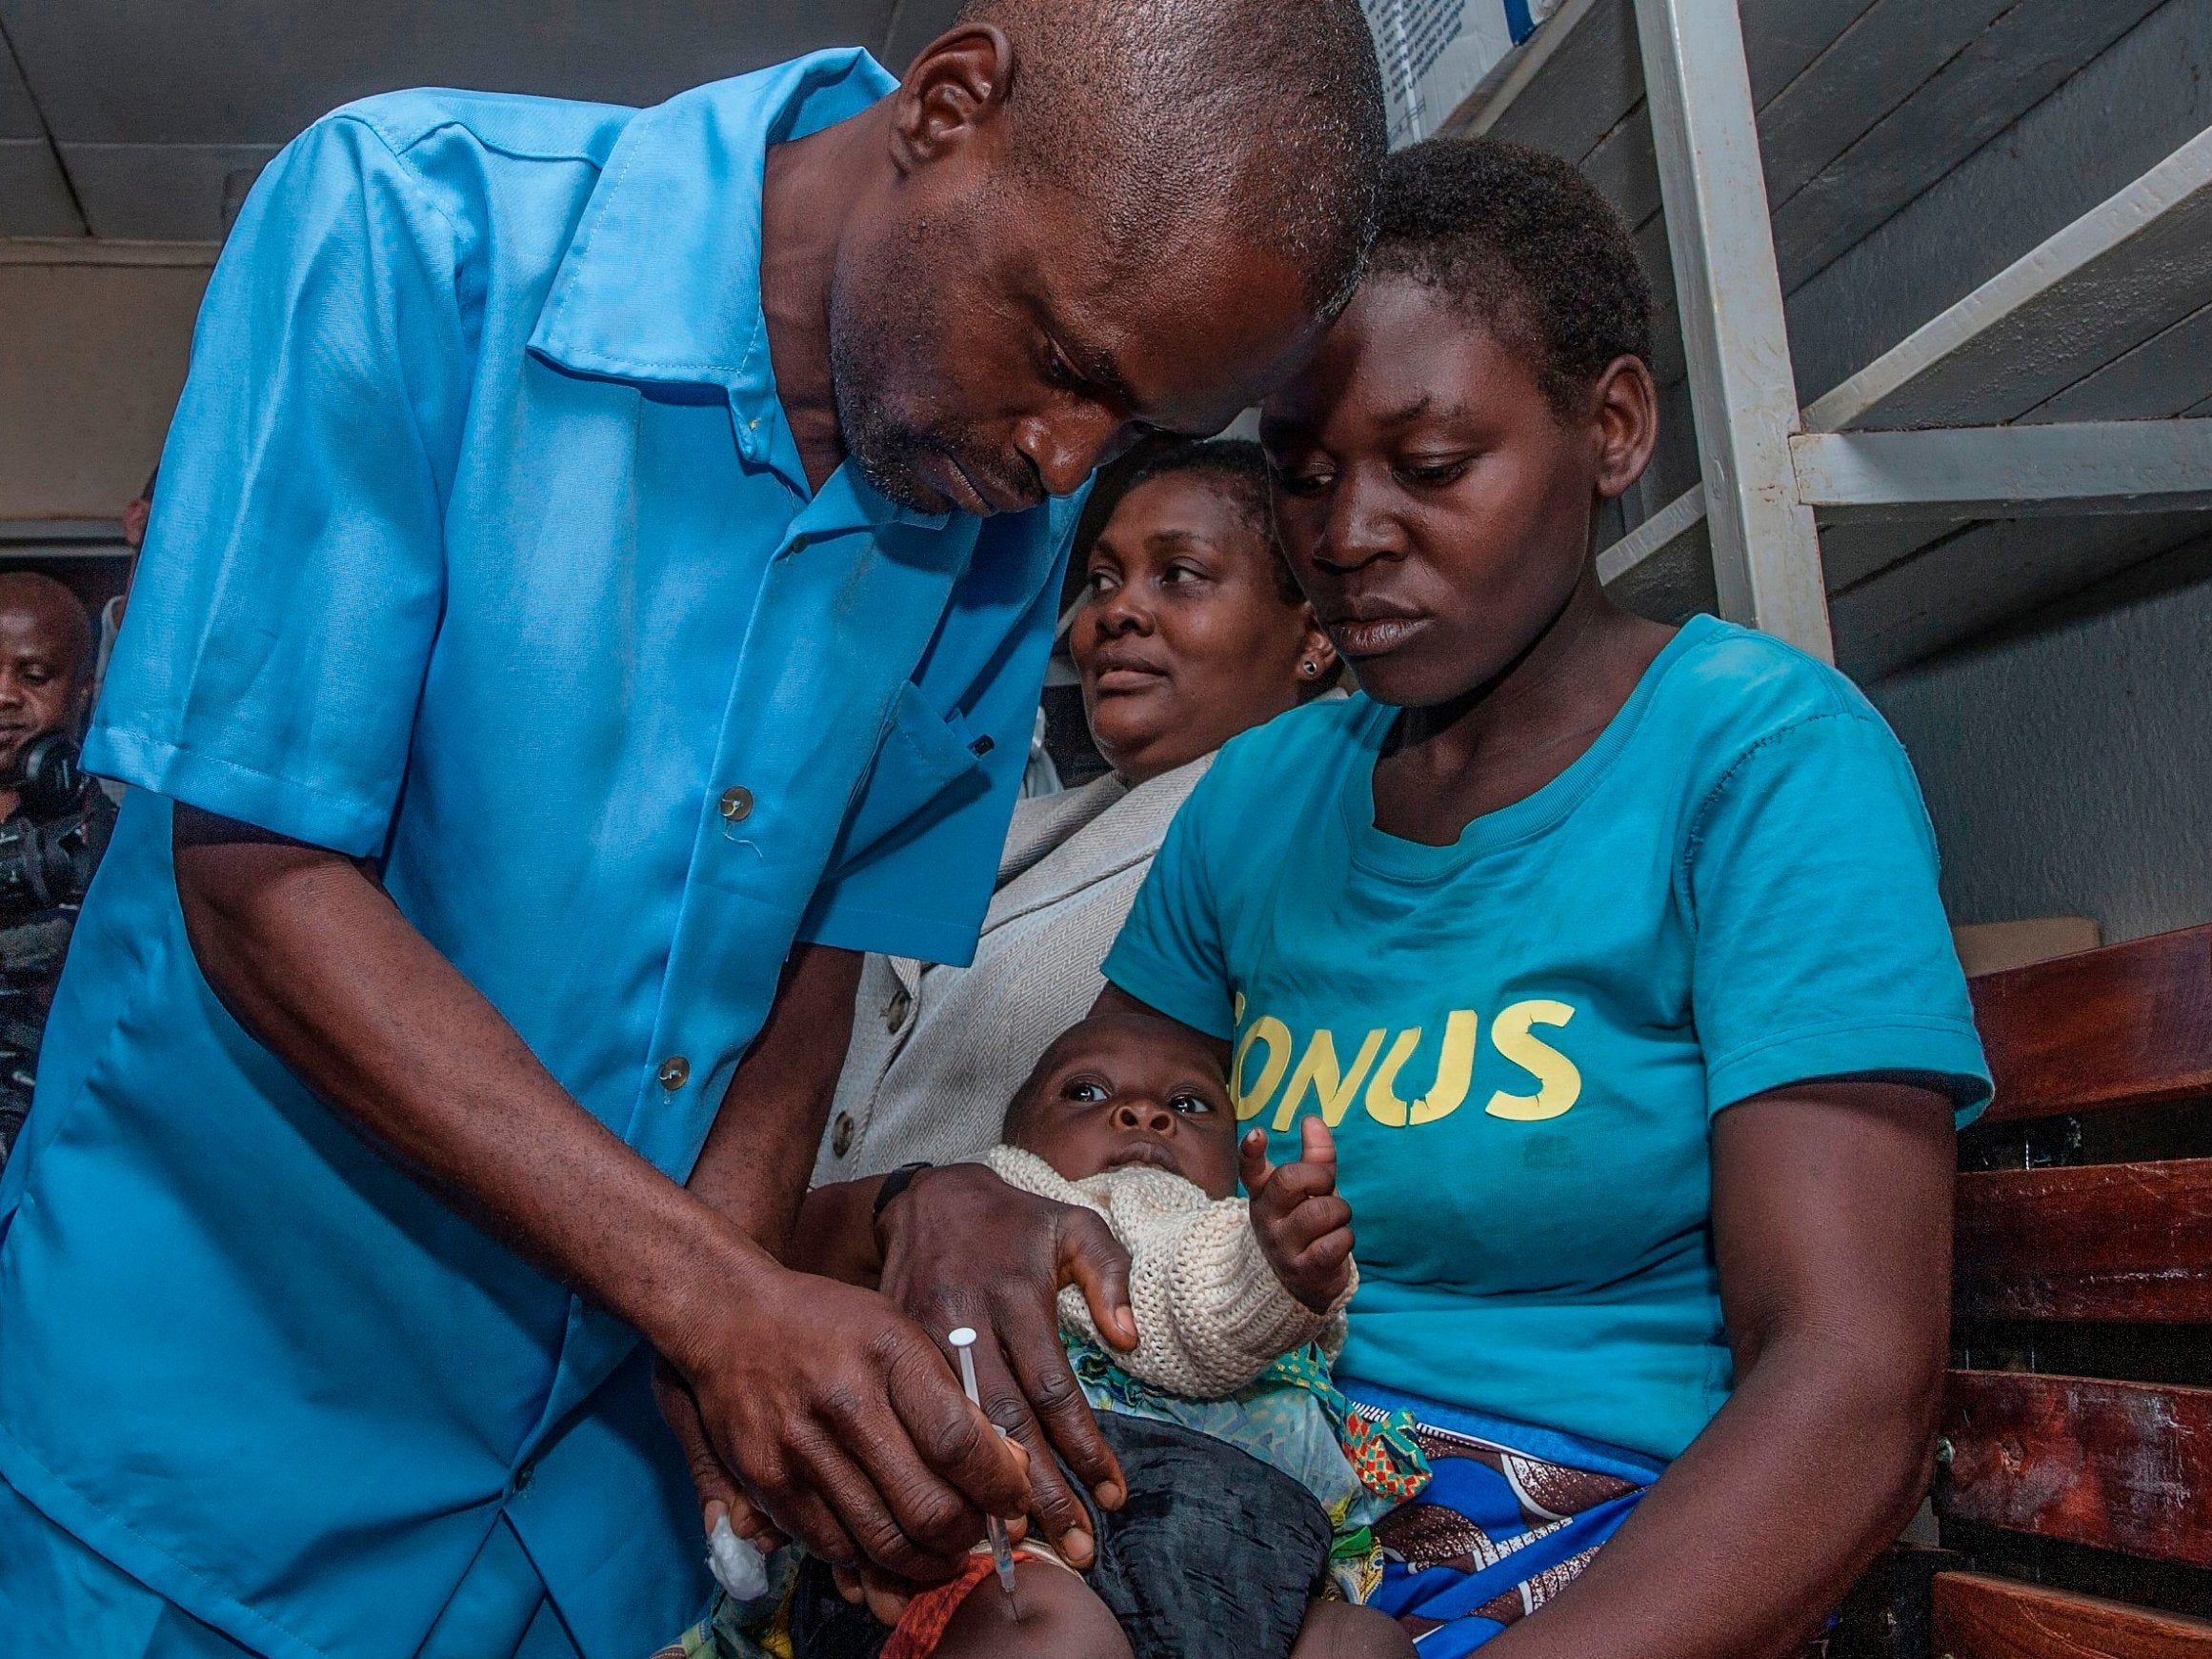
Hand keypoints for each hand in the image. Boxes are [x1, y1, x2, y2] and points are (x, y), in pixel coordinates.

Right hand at [656, 1245, 1028, 1582]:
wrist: (731, 1317)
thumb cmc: (832, 1324)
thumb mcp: (901, 1332)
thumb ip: (954, 1398)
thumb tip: (1009, 1468)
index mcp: (889, 1353)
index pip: (958, 1442)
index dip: (998, 1485)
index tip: (1014, 1499)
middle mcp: (845, 1401)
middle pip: (927, 1505)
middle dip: (966, 1534)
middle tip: (976, 1532)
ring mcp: (800, 1446)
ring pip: (883, 1540)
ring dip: (924, 1561)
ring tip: (941, 1552)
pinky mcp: (767, 1481)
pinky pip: (833, 1546)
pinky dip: (870, 1559)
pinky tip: (889, 1546)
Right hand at [874, 1162, 1134, 1567]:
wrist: (925, 1198)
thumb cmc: (1013, 1220)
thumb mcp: (1074, 1225)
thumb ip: (1110, 1272)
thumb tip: (1129, 1338)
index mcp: (1013, 1293)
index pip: (1054, 1387)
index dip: (1085, 1447)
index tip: (1113, 1497)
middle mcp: (964, 1321)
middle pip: (1007, 1423)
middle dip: (1044, 1492)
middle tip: (1078, 1547)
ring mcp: (918, 1341)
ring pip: (955, 1432)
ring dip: (990, 1494)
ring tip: (1025, 1545)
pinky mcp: (889, 1354)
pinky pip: (912, 1423)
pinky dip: (936, 1471)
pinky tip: (958, 1509)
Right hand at [1243, 1119, 1353, 1312]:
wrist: (1301, 1284)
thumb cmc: (1305, 1226)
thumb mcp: (1308, 1190)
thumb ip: (1314, 1157)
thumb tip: (1312, 1119)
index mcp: (1263, 1194)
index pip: (1249, 1169)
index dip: (1252, 1151)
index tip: (1258, 1134)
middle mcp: (1266, 1218)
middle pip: (1290, 1180)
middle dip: (1320, 1177)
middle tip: (1326, 1188)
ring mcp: (1282, 1245)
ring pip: (1321, 1211)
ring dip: (1340, 1212)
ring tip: (1335, 1221)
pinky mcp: (1303, 1269)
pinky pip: (1334, 1242)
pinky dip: (1345, 1238)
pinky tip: (1337, 1243)